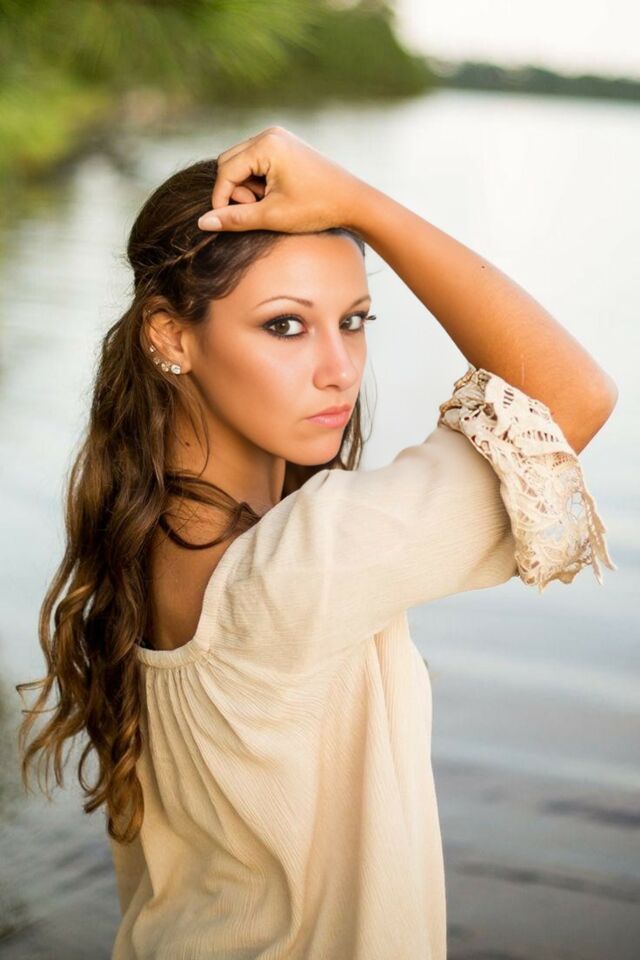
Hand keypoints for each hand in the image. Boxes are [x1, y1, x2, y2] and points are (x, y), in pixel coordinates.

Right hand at [197, 125, 364, 233]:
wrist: (353, 201)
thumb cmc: (316, 208)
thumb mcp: (272, 216)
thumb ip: (235, 219)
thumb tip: (203, 223)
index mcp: (266, 144)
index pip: (226, 171)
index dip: (220, 199)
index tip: (224, 222)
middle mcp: (270, 134)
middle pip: (229, 163)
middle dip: (234, 191)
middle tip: (254, 211)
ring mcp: (278, 138)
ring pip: (241, 164)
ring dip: (245, 188)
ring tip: (267, 205)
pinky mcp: (284, 147)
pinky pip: (256, 162)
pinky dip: (257, 182)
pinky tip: (274, 197)